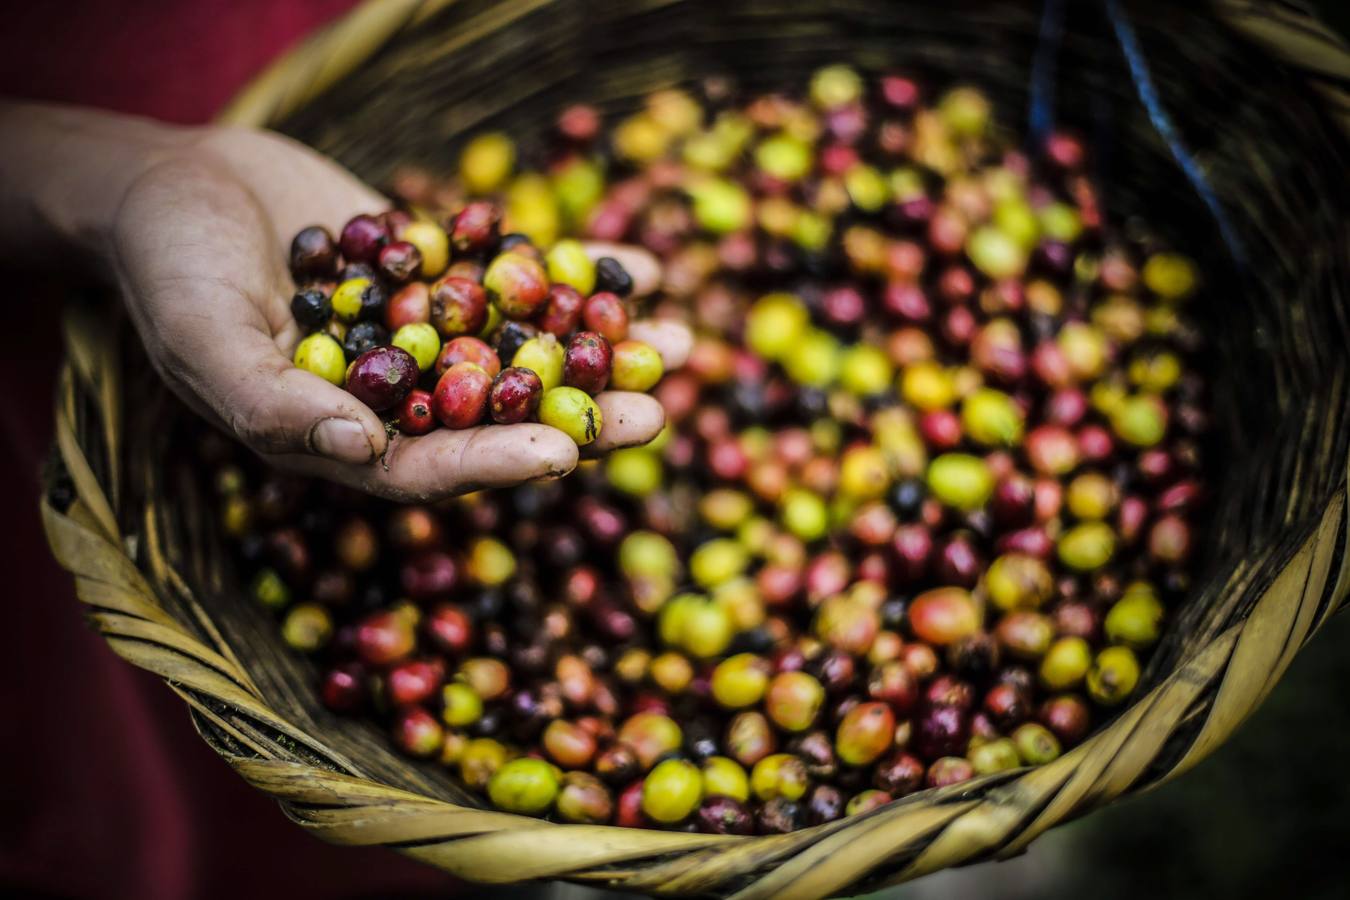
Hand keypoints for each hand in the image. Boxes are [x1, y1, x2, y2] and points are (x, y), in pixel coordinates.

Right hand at [104, 126, 689, 500]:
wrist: (173, 184)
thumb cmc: (169, 266)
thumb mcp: (203, 337)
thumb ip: (272, 402)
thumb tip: (363, 449)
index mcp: (343, 438)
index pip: (429, 467)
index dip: (495, 463)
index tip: (562, 453)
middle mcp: (397, 397)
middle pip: (500, 420)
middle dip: (579, 419)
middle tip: (655, 413)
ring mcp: (427, 336)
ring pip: (527, 353)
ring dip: (603, 352)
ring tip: (683, 344)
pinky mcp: (442, 277)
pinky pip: (518, 280)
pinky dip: (578, 276)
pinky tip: (642, 268)